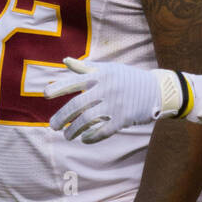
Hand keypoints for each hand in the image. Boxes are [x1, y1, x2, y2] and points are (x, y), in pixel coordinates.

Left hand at [44, 57, 163, 143]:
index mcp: (99, 76)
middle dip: (62, 117)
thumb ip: (86, 68)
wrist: (156, 89)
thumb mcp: (109, 69)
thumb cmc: (127, 78)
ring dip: (74, 130)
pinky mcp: (124, 118)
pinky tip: (85, 140)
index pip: (74, 81)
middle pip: (77, 105)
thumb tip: (65, 61)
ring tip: (67, 136)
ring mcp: (115, 104)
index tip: (45, 94)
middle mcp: (105, 89)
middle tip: (53, 126)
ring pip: (88, 120)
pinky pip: (103, 131)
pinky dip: (92, 137)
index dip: (58, 87)